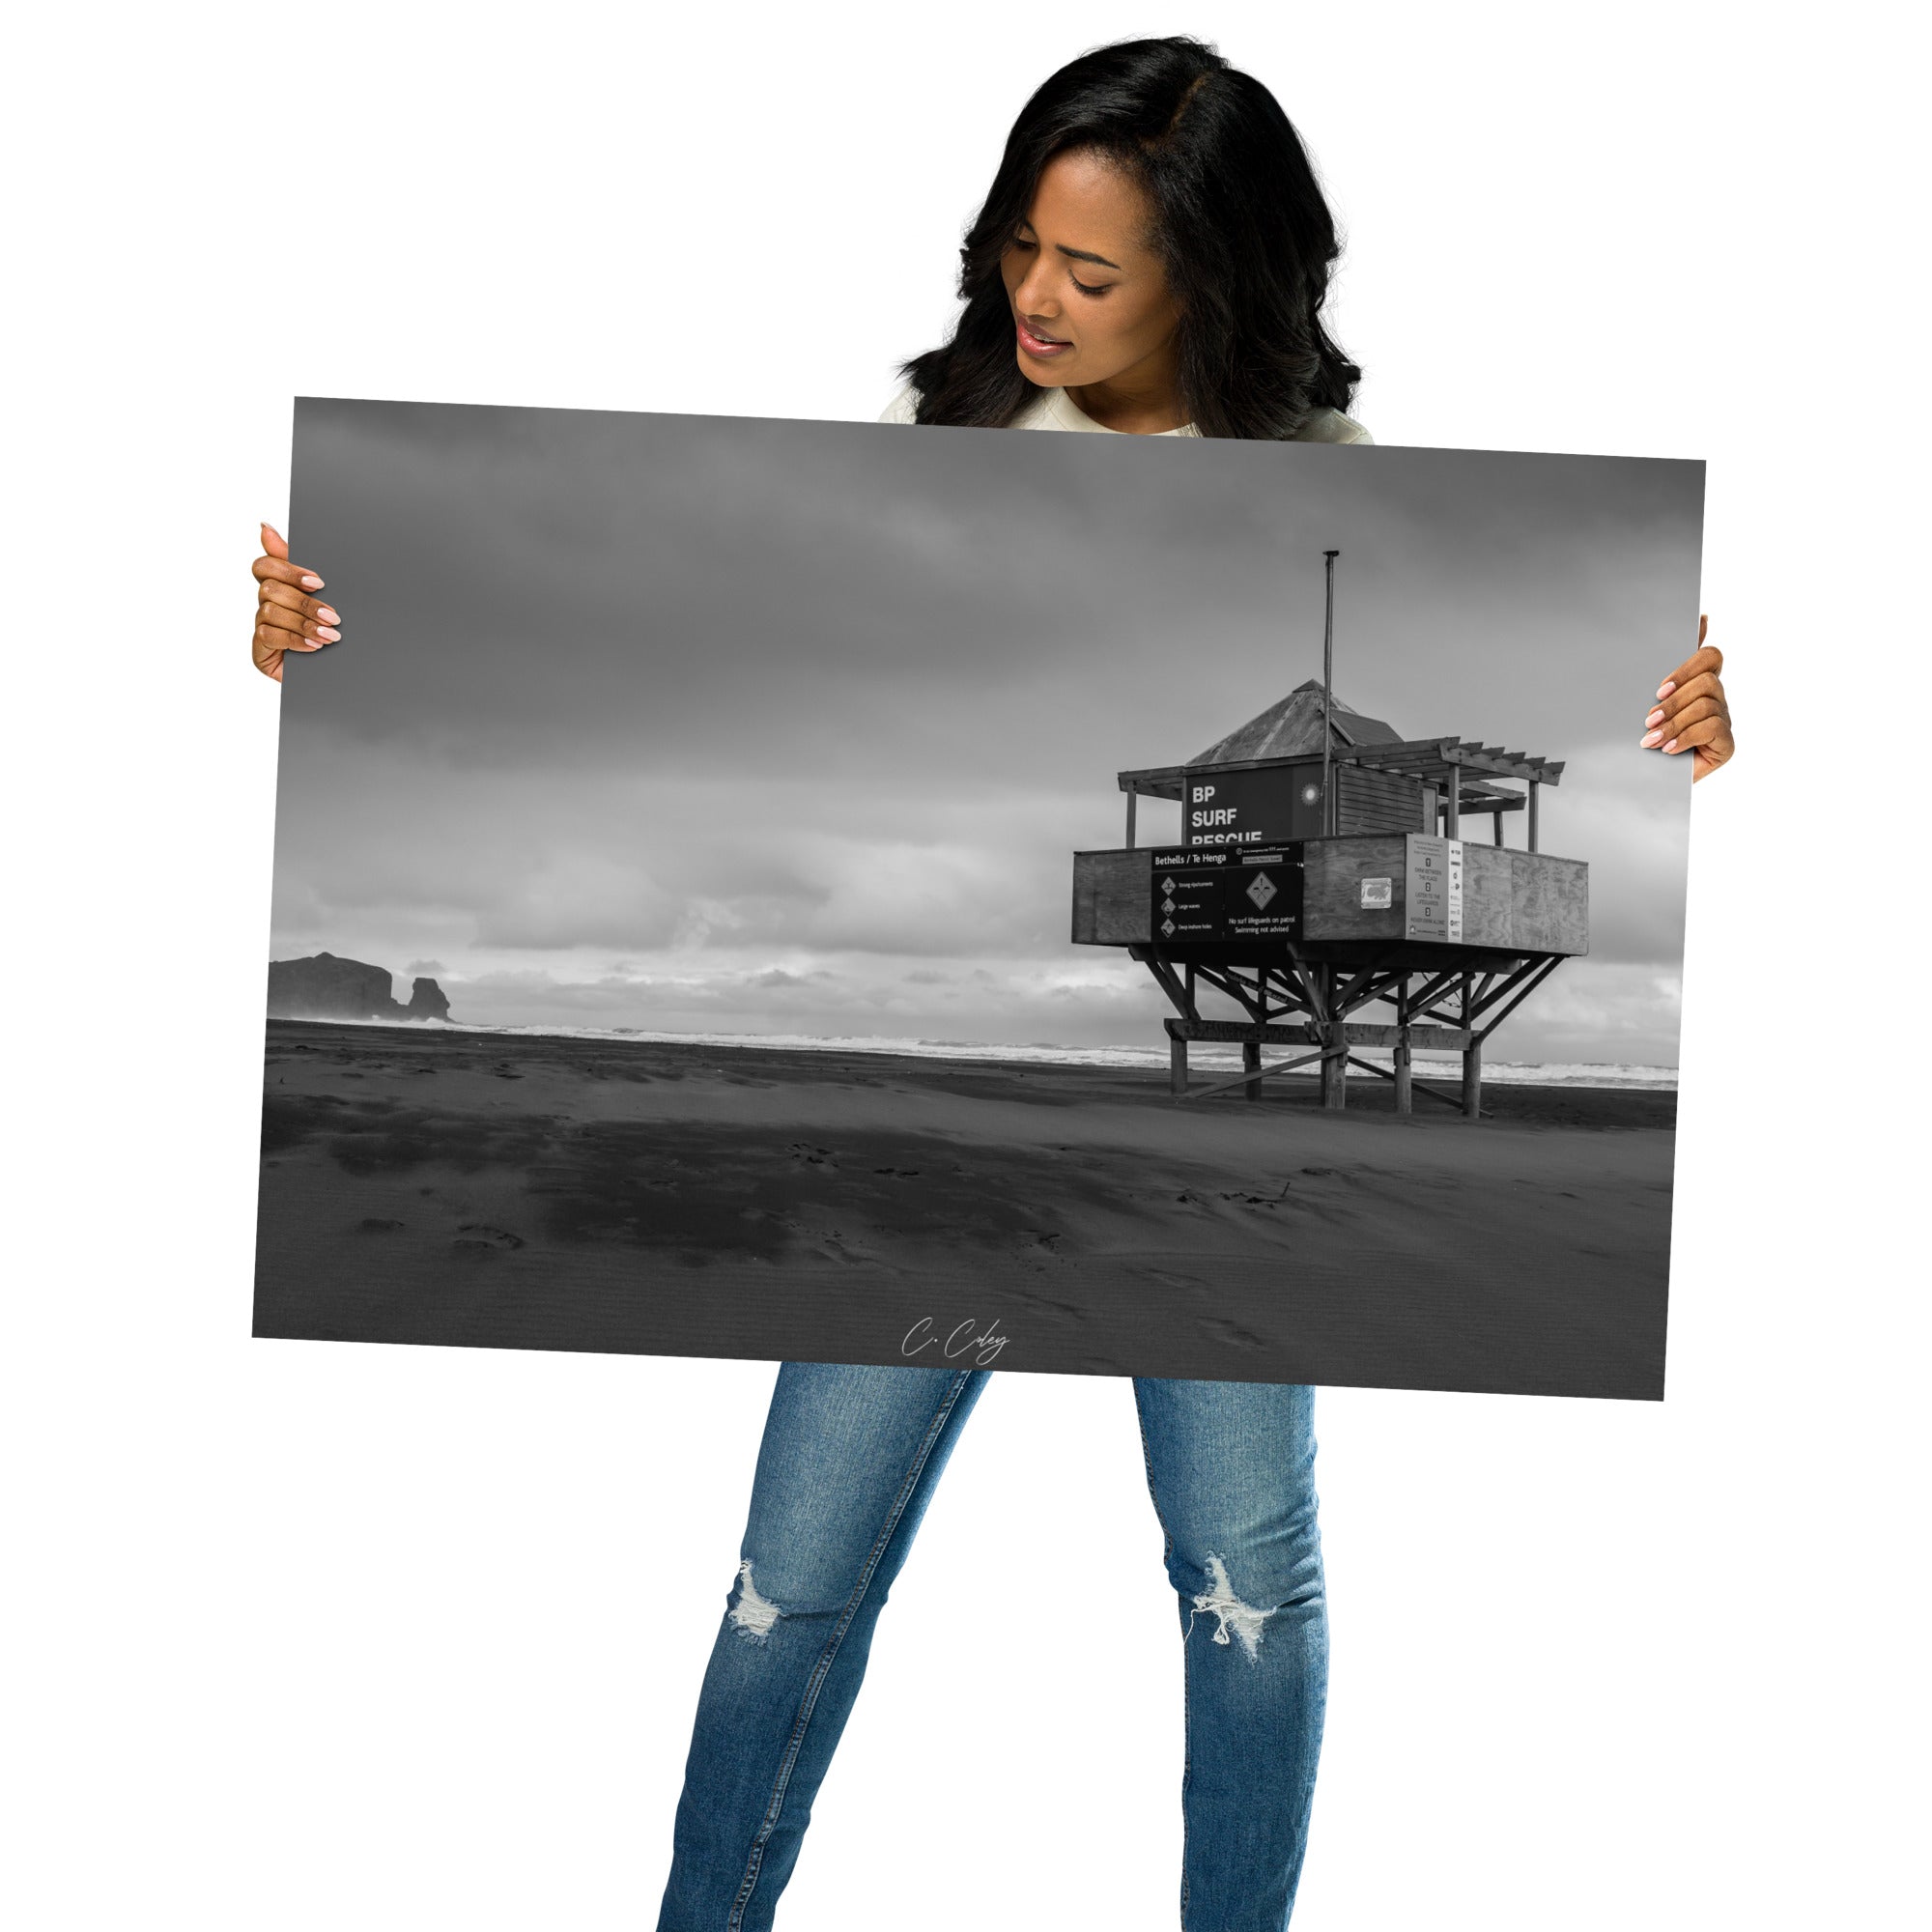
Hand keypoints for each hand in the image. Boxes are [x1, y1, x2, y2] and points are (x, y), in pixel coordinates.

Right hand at [251, 522, 338, 682]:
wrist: (340, 671)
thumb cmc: (330, 629)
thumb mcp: (325, 595)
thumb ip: (299, 564)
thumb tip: (264, 527)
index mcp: (279, 586)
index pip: (264, 566)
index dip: (288, 570)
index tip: (318, 582)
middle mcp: (266, 604)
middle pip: (270, 589)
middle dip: (305, 603)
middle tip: (334, 616)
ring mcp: (261, 626)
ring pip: (270, 612)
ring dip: (304, 623)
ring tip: (330, 635)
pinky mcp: (260, 650)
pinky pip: (268, 636)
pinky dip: (294, 640)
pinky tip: (315, 647)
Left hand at [1641, 615, 1732, 780]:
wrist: (1647, 779)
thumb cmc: (1648, 736)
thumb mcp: (1650, 702)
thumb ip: (1664, 670)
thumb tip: (1695, 623)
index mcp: (1699, 683)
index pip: (1710, 656)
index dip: (1688, 666)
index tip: (1660, 687)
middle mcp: (1716, 698)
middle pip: (1707, 681)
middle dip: (1674, 700)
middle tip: (1649, 718)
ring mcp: (1723, 720)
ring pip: (1706, 705)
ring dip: (1674, 722)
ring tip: (1651, 739)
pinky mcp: (1726, 744)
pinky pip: (1713, 728)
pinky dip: (1686, 737)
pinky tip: (1668, 748)